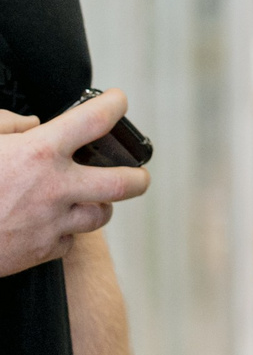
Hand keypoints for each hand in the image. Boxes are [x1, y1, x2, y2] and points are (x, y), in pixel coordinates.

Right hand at [0, 93, 150, 278]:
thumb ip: (9, 125)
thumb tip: (34, 125)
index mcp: (39, 153)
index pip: (96, 119)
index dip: (114, 105)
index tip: (117, 102)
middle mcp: (55, 188)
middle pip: (125, 183)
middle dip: (138, 176)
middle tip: (136, 173)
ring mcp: (52, 223)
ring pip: (102, 215)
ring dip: (98, 204)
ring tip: (87, 197)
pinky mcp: (43, 252)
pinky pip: (69, 241)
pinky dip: (64, 231)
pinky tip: (49, 222)